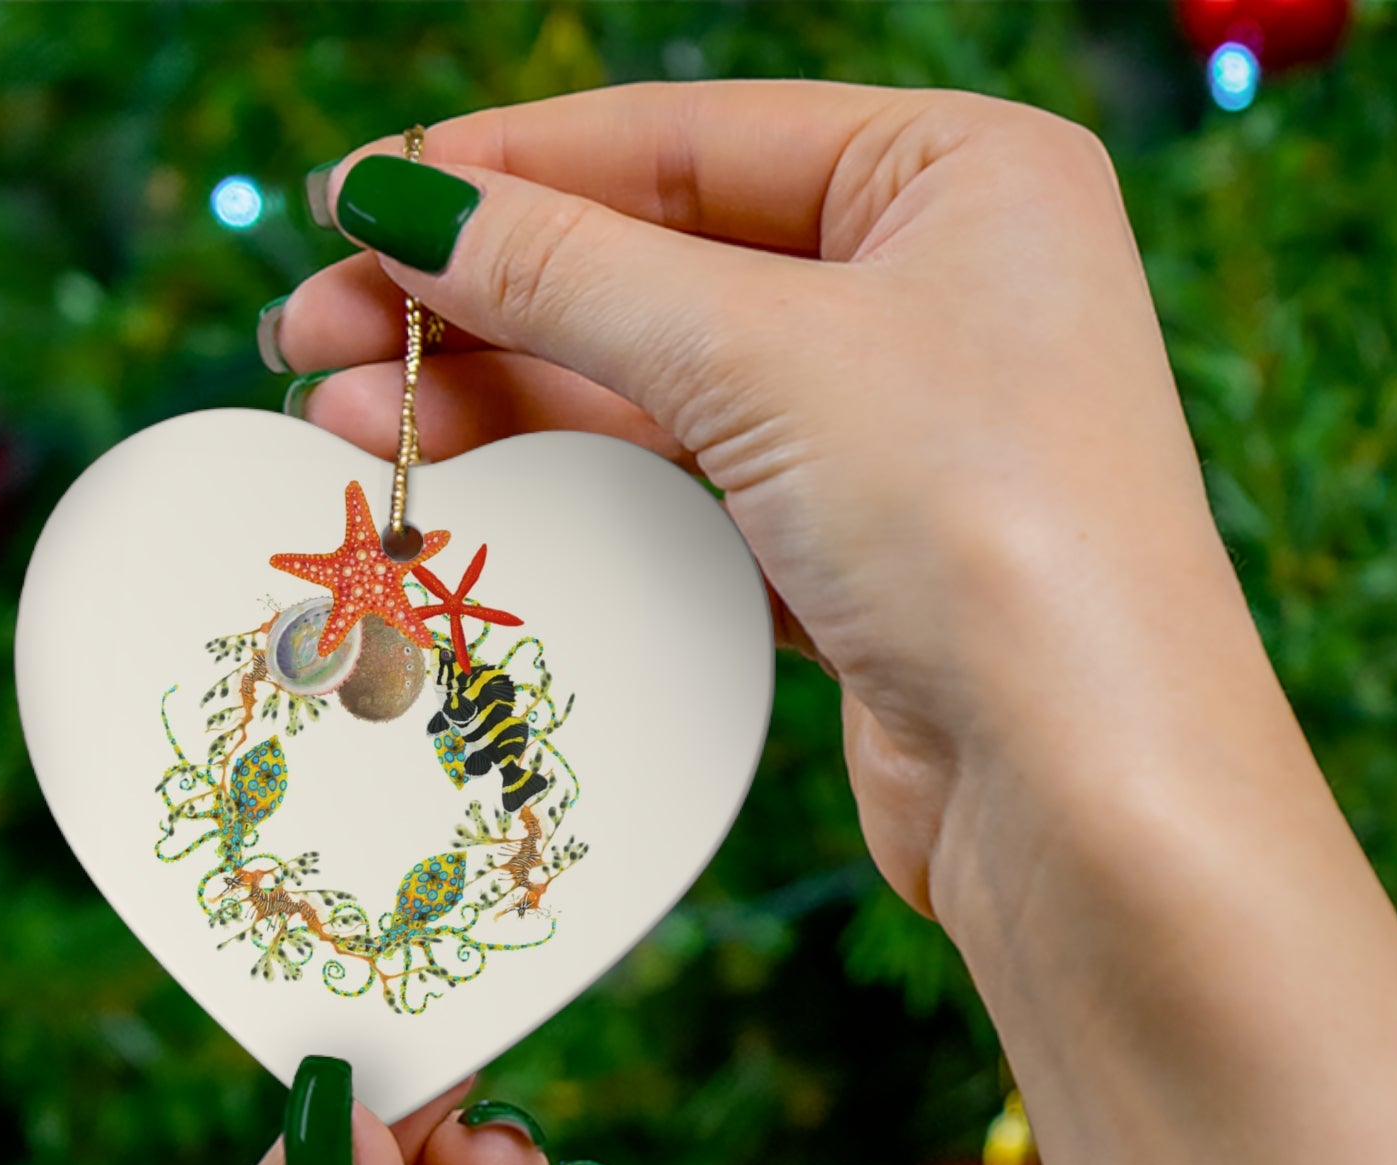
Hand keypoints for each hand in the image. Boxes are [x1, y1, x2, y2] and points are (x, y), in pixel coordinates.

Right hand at [273, 79, 1230, 927]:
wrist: (1084, 794)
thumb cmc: (979, 526)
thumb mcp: (762, 356)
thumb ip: (570, 270)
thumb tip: (402, 201)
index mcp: (962, 174)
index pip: (688, 139)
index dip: (507, 168)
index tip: (351, 199)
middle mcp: (943, 288)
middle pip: (662, 262)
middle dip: (482, 298)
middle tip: (311, 334)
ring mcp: (905, 430)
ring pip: (668, 385)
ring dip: (512, 398)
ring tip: (348, 421)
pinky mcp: (868, 558)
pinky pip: (697, 492)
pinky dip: (589, 489)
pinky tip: (474, 487)